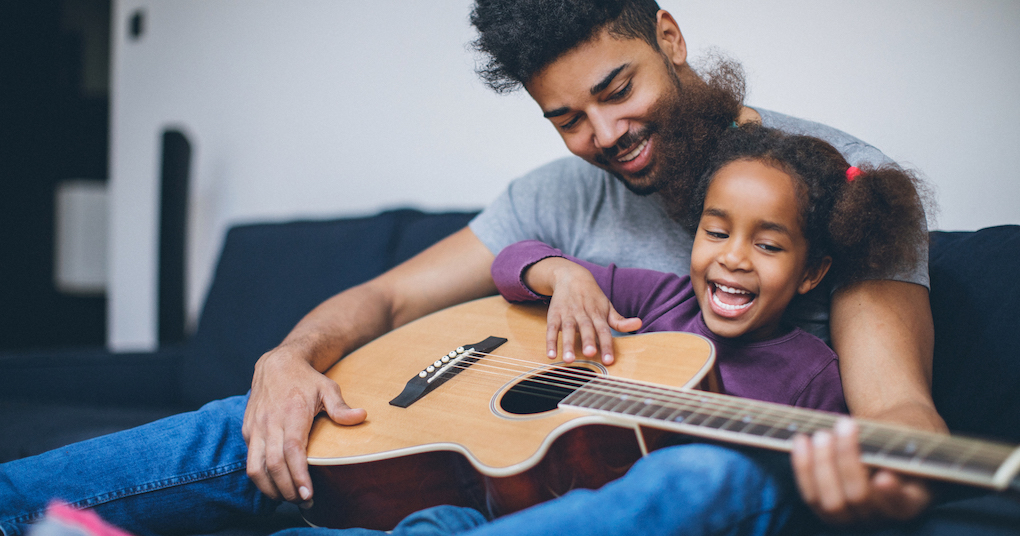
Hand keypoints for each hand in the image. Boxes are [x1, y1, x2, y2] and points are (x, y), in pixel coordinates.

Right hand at [242, 345, 366, 504]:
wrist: (276, 364)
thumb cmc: (305, 379)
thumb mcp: (328, 388)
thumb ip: (341, 407)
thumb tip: (361, 416)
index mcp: (292, 413)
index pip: (292, 451)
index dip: (298, 475)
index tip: (308, 494)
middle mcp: (270, 422)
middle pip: (273, 465)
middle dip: (287, 489)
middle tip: (303, 503)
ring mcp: (256, 427)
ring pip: (255, 467)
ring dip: (270, 488)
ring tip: (288, 499)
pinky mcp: (248, 431)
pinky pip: (250, 460)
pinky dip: (261, 477)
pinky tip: (276, 485)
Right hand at [539, 259, 640, 363]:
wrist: (571, 276)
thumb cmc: (592, 297)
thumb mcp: (607, 306)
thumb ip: (620, 320)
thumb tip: (639, 324)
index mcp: (598, 314)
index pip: (604, 331)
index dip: (607, 345)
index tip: (609, 361)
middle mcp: (583, 313)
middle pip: (586, 328)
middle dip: (588, 341)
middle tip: (590, 354)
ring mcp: (568, 314)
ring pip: (567, 329)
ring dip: (567, 344)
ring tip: (568, 359)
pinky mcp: (554, 315)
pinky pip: (551, 329)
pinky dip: (550, 342)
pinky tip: (550, 354)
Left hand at [791, 418, 932, 525]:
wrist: (883, 443)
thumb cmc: (901, 437)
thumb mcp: (909, 437)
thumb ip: (898, 444)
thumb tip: (871, 447)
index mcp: (911, 501)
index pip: (901, 505)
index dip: (891, 494)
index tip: (883, 475)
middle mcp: (881, 516)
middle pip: (859, 497)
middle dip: (847, 460)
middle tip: (844, 425)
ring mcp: (852, 517)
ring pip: (831, 502)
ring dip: (822, 464)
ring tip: (821, 433)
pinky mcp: (826, 509)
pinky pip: (811, 496)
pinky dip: (803, 467)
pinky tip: (802, 440)